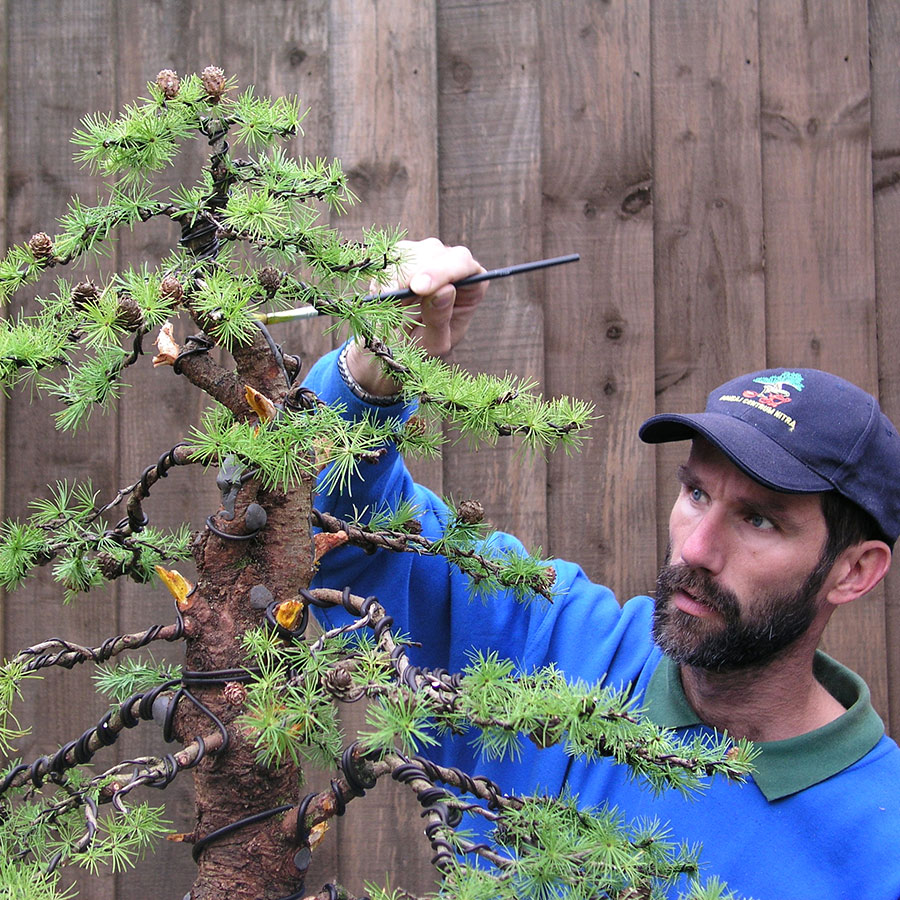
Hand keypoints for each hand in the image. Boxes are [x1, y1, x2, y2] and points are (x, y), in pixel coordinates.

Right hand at [346, 238, 486, 396]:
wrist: (396, 346)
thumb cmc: (423, 346)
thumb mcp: (434, 344)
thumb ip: (440, 319)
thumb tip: (445, 290)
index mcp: (471, 283)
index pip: (462, 263)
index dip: (441, 272)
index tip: (418, 288)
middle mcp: (451, 263)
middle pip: (433, 252)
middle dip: (411, 275)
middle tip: (395, 300)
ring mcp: (426, 255)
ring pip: (408, 252)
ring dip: (394, 281)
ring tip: (394, 309)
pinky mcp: (401, 255)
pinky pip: (387, 259)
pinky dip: (381, 281)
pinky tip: (384, 300)